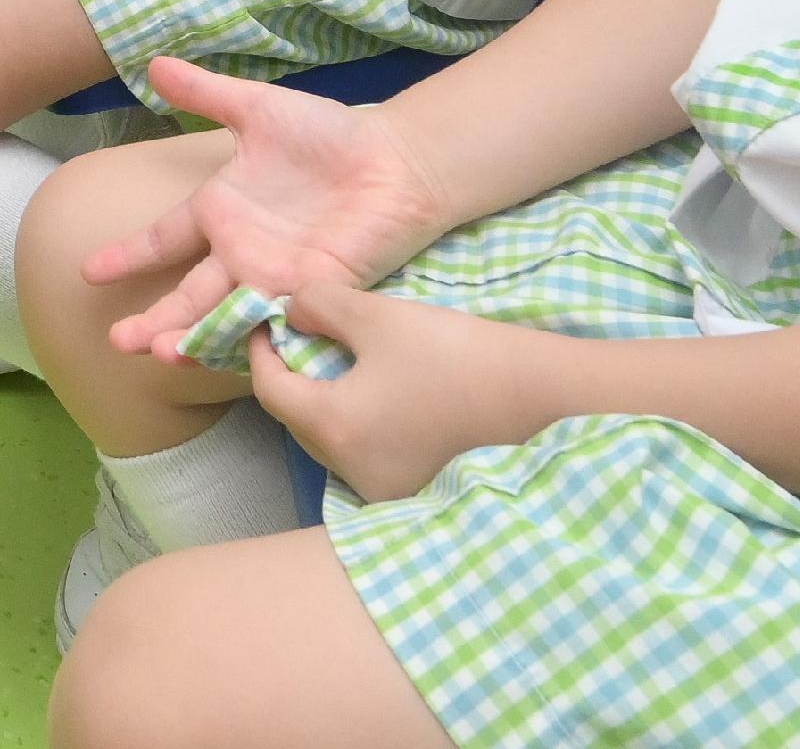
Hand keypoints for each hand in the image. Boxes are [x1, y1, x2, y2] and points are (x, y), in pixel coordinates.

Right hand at [100, 59, 457, 357]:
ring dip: (194, 337)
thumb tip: (154, 65)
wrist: (395, 160)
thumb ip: (207, 94)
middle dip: (155, 319)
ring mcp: (275, 275)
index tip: (88, 273)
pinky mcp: (313, 290)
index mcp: (221, 210)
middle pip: (188, 294)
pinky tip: (229, 355)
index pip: (163, 238)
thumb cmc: (329, 135)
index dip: (128, 255)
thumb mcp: (259, 109)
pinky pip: (278, 320)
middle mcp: (240, 251)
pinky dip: (254, 338)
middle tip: (121, 341)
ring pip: (225, 316)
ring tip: (162, 353)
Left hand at [242, 280, 552, 506]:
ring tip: (341, 362)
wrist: (539, 398)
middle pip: (299, 420)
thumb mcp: (378, 316)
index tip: (264, 322)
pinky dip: (359, 425)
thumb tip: (289, 310)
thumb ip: (322, 307)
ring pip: (333, 441)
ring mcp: (384, 490)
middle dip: (293, 378)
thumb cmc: (453, 354)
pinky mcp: (415, 492)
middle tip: (302, 337)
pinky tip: (381, 395)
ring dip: (326, 403)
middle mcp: (351, 472)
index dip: (260, 352)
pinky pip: (366, 455)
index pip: (271, 391)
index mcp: (334, 428)